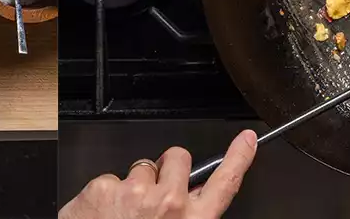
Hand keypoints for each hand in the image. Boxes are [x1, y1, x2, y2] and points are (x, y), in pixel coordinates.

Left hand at [59, 131, 257, 218]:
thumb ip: (186, 216)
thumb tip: (190, 196)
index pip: (224, 184)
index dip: (238, 158)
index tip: (246, 139)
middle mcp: (168, 205)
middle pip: (178, 158)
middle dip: (167, 166)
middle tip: (154, 190)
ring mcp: (135, 193)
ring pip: (141, 166)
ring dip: (134, 184)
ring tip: (124, 212)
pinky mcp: (105, 187)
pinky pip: (109, 178)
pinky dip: (105, 195)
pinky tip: (103, 214)